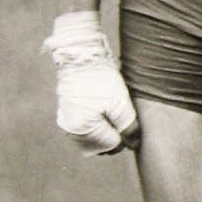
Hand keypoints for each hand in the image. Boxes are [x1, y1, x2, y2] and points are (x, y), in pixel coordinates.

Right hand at [44, 11, 140, 155]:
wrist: (79, 55)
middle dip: (113, 134)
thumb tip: (134, 146)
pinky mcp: (67, 113)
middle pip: (100, 145)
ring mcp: (67, 122)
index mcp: (84, 130)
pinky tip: (102, 110)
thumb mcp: (120, 104)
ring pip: (92, 138)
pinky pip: (84, 128)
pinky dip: (95, 124)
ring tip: (111, 111)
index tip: (126, 117)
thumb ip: (128, 128)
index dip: (124, 135)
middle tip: (121, 114)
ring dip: (104, 130)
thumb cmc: (101, 78)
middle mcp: (71, 130)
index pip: (112, 146)